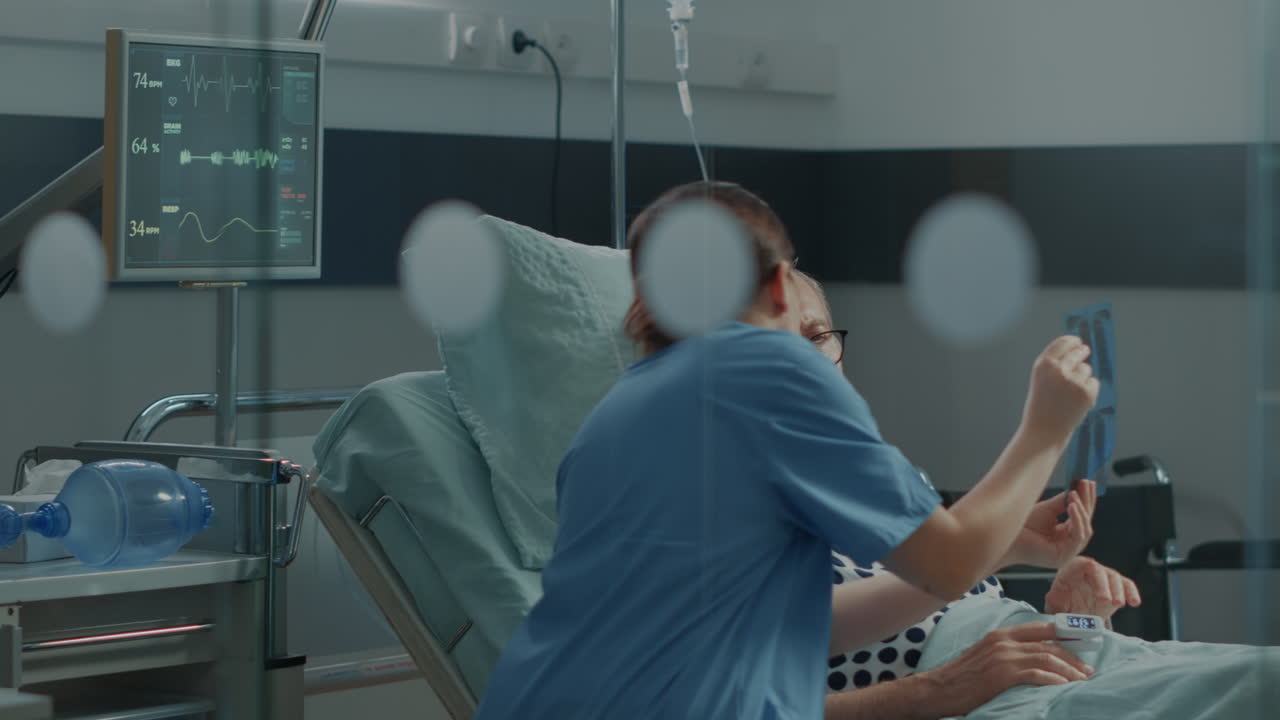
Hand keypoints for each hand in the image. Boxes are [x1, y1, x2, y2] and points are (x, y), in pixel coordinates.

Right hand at [916, 622, 1092, 717]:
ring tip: (1081, 680)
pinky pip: (1036, 674)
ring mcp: (1003, 657)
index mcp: (1000, 634)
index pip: (1040, 627)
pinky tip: (1064, 687)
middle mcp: (1003, 641)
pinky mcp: (1002, 675)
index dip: (1065, 633)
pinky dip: (1054, 680)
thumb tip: (1033, 656)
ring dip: (1069, 670)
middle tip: (1087, 670)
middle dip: (1073, 657)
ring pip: (1047, 658)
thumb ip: (1007, 650)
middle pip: (1048, 644)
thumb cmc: (962, 676)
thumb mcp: (985, 654)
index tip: (1083, 642)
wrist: (938, 688)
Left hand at [1005, 480, 1096, 568]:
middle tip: (1087, 484)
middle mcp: (1068, 545)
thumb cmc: (1022, 525)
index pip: (1081, 517)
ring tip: (1075, 495)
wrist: (1004, 537)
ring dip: (1082, 511)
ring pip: (1085, 530)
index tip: (1088, 482)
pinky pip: (1078, 537)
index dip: (1086, 500)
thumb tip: (1079, 489)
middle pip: (1086, 523)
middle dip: (1087, 502)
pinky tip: (1072, 506)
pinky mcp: (1063, 557)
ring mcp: (1067, 553)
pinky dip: (1077, 520)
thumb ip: (1064, 502)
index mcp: (1064, 535)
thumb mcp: (1047, 510)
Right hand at [1020, 336, 1099, 446]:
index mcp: (1043, 364)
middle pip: (1078, 352)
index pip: (1063, 342)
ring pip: (1086, 369)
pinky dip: (1089, 390)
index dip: (1073, 341)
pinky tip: (1077, 401)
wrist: (1043, 431)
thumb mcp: (1041, 379)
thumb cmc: (1041, 406)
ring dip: (1083, 377)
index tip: (1078, 342)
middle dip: (1082, 352)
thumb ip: (1056, 364)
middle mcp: (1058, 369)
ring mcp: (1073, 380)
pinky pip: (1094, 383)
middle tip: (1083, 353)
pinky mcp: (1086, 392)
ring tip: (1069, 394)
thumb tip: (1078, 348)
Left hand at [1045, 556, 1140, 618]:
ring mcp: (1103, 577)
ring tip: (1119, 604)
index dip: (1094, 577)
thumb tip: (1053, 599)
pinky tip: (1134, 602)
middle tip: (1109, 602)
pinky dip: (1131, 592)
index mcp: (1071, 570)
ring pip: (1115, 577)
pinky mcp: (1115, 586)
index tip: (1100, 595)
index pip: (1084, 564)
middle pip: (1101, 571)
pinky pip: (1126, 584)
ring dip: (1120, 591)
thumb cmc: (1062, 605)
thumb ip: (1054, 601)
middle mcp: (1088, 570)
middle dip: (1107, 587)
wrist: (1072, 614)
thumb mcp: (1054, 604)